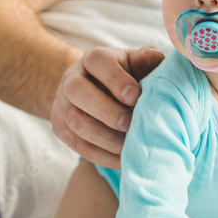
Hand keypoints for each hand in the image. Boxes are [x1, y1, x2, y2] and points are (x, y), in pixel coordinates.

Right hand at [50, 45, 164, 166]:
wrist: (97, 90)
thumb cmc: (126, 76)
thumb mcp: (137, 63)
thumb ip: (148, 59)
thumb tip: (156, 58)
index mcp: (93, 59)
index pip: (97, 61)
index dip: (116, 79)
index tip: (136, 96)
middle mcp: (72, 78)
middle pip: (77, 91)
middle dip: (106, 110)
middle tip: (130, 124)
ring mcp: (63, 104)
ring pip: (76, 122)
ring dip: (106, 138)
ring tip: (131, 145)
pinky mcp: (61, 128)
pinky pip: (78, 145)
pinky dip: (103, 156)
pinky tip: (123, 158)